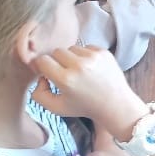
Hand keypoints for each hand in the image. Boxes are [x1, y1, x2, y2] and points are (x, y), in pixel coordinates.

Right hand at [32, 46, 146, 138]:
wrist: (115, 105)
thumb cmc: (84, 107)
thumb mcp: (56, 108)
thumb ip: (38, 94)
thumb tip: (40, 77)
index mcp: (66, 79)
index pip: (42, 60)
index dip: (42, 67)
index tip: (47, 73)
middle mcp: (80, 66)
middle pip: (56, 52)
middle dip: (57, 62)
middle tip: (64, 73)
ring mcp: (93, 57)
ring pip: (71, 48)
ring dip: (71, 58)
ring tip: (79, 72)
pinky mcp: (104, 53)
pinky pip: (86, 47)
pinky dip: (85, 56)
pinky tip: (90, 69)